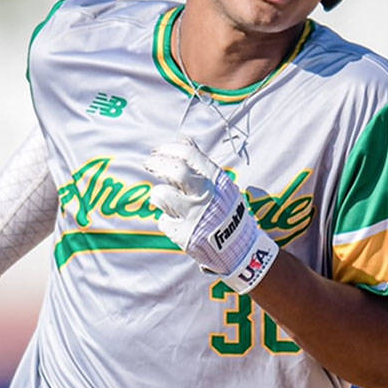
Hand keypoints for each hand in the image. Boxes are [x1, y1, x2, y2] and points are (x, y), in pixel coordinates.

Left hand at [143, 138, 277, 293]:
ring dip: (158, 194)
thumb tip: (184, 138)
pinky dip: (167, 219)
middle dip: (157, 164)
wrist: (240, 249)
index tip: (157, 151)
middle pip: (176, 171)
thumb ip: (201, 164)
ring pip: (161, 195)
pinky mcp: (184, 236)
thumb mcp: (221, 185)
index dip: (168, 149)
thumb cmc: (227, 212)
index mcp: (216, 181)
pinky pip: (163, 221)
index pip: (189, 154)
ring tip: (163, 197)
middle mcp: (205, 196)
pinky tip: (177, 221)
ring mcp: (194, 216)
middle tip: (148, 163)